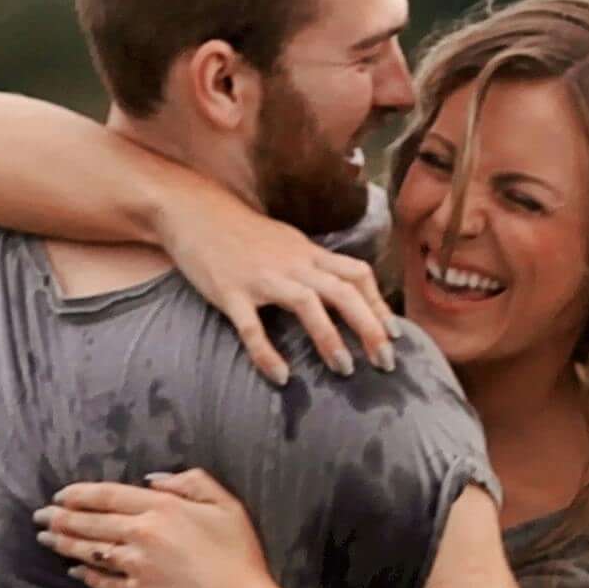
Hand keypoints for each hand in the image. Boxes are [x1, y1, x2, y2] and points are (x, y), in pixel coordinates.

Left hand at [37, 470, 297, 587]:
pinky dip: (85, 574)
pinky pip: (103, 580)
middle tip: (40, 516)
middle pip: (91, 522)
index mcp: (162, 508)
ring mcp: (136, 566)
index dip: (80, 494)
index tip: (60, 495)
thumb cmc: (239, 555)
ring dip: (64, 543)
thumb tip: (151, 479)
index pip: (108, 495)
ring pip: (90, 550)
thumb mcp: (226, 505)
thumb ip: (191, 482)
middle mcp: (142, 534)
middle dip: (60, 518)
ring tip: (45, 538)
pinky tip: (73, 570)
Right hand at [156, 201, 391, 384]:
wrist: (194, 211)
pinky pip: (251, 327)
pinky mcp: (229, 292)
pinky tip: (280, 376)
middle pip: (343, 291)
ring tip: (344, 370)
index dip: (379, 304)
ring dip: (330, 338)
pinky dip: (267, 353)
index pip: (357, 273)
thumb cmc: (241, 232)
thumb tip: (340, 290)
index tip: (394, 335)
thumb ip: (312, 264)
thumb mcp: (286, 242)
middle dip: (370, 327)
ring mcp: (261, 277)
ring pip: (306, 304)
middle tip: (386, 362)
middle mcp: (292, 263)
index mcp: (308, 252)